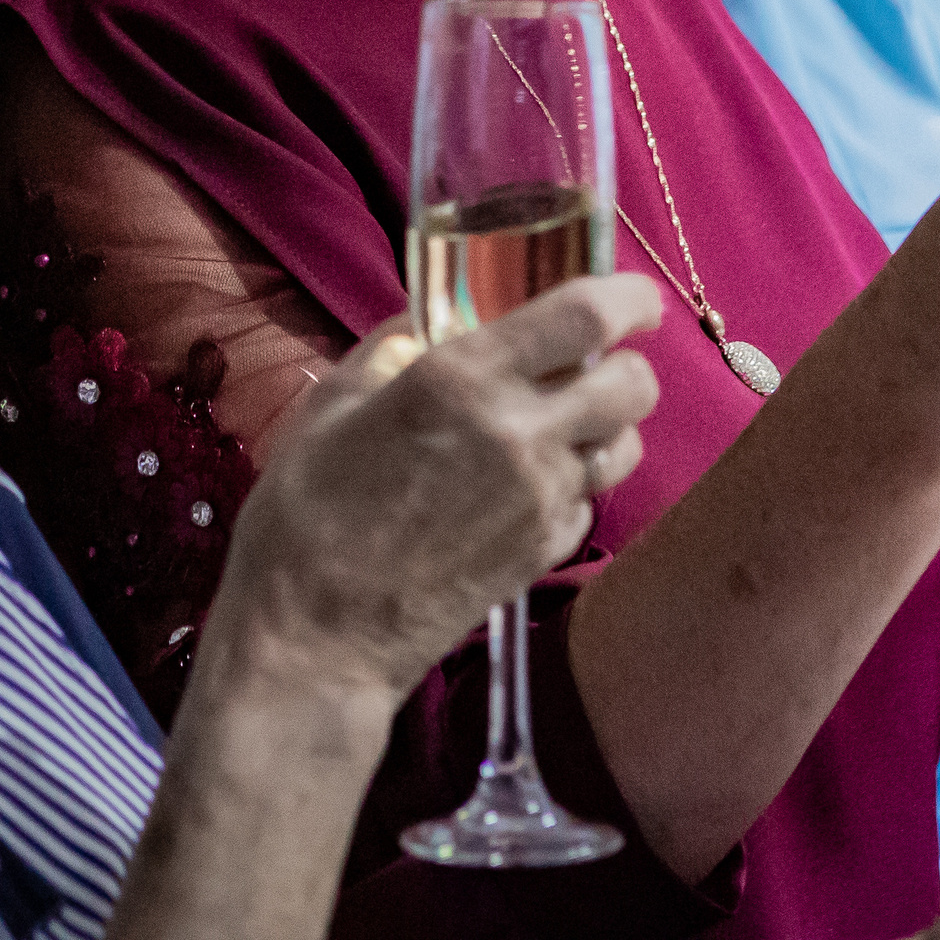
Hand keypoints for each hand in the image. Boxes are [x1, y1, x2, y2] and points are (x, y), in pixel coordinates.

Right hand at [200, 274, 663, 711]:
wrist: (310, 642)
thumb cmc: (304, 513)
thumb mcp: (334, 404)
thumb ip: (394, 347)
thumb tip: (436, 312)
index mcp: (464, 378)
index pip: (587, 315)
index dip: (628, 297)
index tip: (635, 299)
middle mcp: (521, 432)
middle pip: (633, 383)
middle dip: (627, 366)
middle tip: (594, 366)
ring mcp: (541, 499)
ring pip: (625, 446)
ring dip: (609, 429)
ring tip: (565, 428)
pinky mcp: (545, 553)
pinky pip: (589, 502)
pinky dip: (574, 487)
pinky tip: (528, 490)